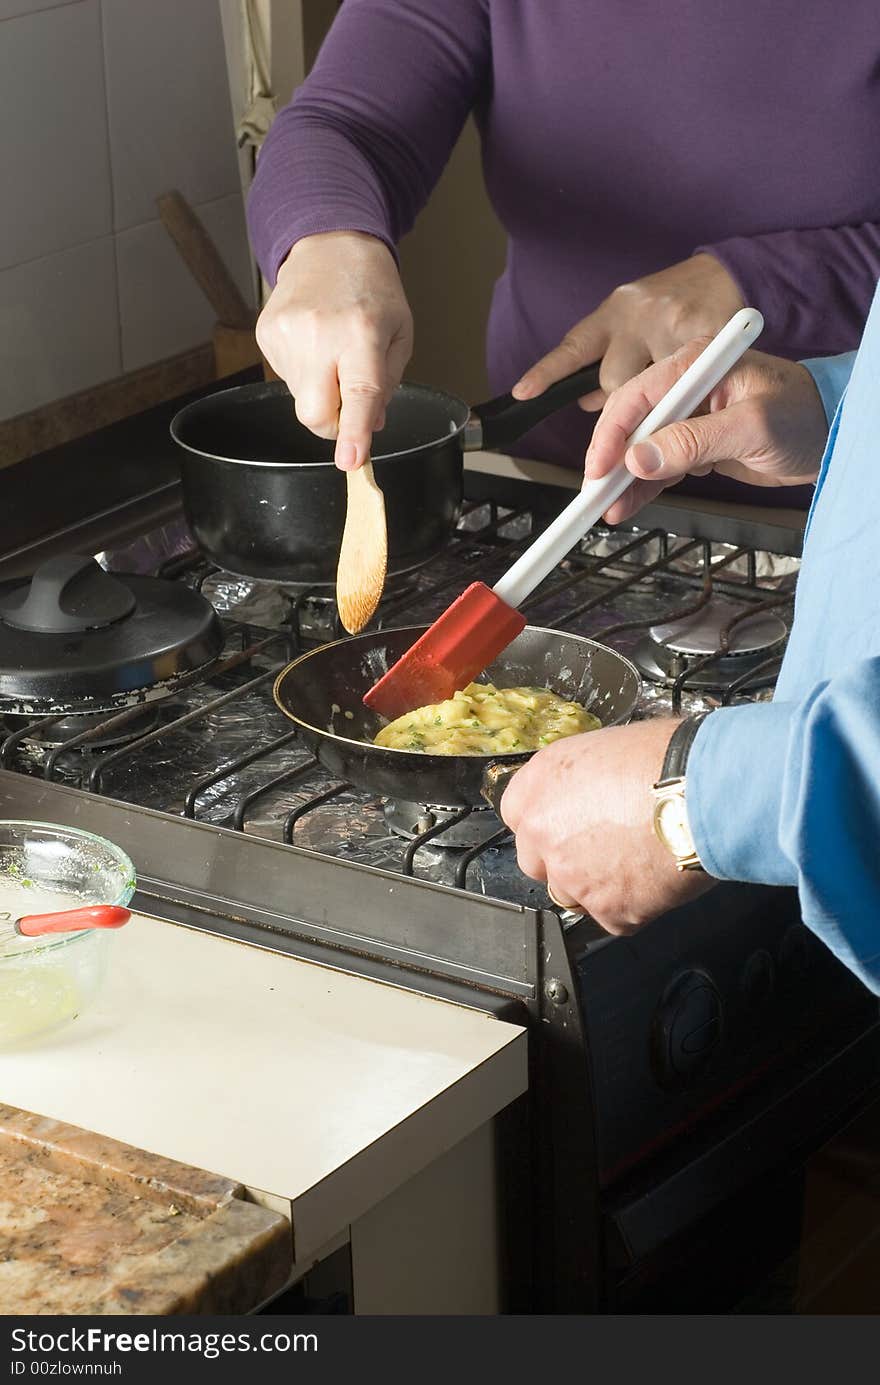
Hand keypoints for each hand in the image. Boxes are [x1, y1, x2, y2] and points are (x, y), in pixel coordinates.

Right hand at [255, 231, 413, 469]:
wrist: (329, 243)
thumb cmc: (372, 288)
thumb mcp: (400, 333)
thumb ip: (388, 384)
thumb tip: (371, 425)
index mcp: (362, 332)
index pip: (358, 394)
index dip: (354, 432)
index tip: (350, 461)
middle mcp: (320, 333)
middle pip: (315, 412)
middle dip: (333, 426)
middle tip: (349, 404)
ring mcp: (287, 333)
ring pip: (300, 399)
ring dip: (321, 390)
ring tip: (332, 351)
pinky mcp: (267, 333)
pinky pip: (286, 378)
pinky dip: (304, 372)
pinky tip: (314, 343)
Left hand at [500, 719, 713, 933]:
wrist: (700, 791)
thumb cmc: (665, 758)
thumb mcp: (604, 749)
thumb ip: (580, 782)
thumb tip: (590, 791)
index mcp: (538, 786)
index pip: (519, 817)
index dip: (549, 824)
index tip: (568, 826)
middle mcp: (543, 833)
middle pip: (539, 864)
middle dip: (566, 861)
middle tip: (607, 848)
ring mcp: (572, 877)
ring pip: (573, 896)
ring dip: (597, 887)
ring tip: (637, 862)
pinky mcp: (608, 910)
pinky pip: (615, 917)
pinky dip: (635, 904)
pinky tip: (657, 876)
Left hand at [512, 253, 744, 410]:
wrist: (727, 272)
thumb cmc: (675, 305)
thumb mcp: (634, 323)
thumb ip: (609, 359)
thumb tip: (589, 403)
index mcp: (614, 311)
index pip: (574, 347)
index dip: (547, 373)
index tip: (524, 393)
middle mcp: (637, 314)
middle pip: (613, 382)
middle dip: (627, 398)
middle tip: (650, 391)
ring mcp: (670, 323)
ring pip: (650, 388)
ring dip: (662, 398)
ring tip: (680, 383)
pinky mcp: (704, 334)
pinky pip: (686, 386)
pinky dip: (690, 396)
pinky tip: (699, 385)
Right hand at [585, 342, 827, 524]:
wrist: (830, 436)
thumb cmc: (802, 417)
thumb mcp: (751, 428)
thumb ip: (696, 441)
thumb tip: (640, 460)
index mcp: (697, 365)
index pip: (638, 395)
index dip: (612, 433)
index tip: (598, 469)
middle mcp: (686, 386)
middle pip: (630, 422)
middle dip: (610, 461)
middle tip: (595, 496)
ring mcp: (688, 416)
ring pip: (640, 449)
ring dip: (622, 481)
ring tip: (607, 511)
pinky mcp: (694, 444)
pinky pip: (658, 466)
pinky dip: (641, 488)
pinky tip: (625, 507)